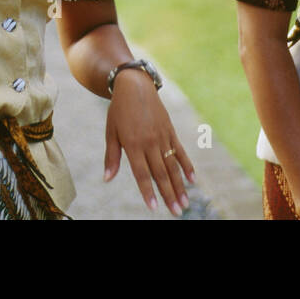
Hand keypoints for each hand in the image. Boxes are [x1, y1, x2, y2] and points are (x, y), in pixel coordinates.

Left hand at [103, 69, 195, 215]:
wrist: (135, 85)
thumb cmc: (119, 111)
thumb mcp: (111, 132)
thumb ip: (111, 157)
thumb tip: (107, 178)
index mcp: (133, 144)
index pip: (142, 174)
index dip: (148, 192)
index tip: (154, 208)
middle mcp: (150, 142)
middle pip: (161, 174)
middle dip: (169, 195)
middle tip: (177, 213)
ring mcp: (162, 137)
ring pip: (172, 166)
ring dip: (180, 186)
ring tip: (185, 203)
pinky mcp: (170, 131)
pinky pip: (180, 151)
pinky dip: (187, 166)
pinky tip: (192, 180)